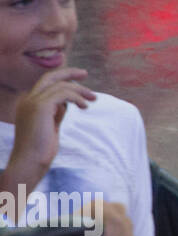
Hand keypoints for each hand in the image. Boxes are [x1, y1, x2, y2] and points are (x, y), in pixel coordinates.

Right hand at [8, 68, 96, 188]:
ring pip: (61, 86)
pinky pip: (64, 93)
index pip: (46, 83)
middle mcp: (27, 100)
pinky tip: (84, 106)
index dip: (62, 78)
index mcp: (27, 104)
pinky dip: (77, 97)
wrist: (29, 162)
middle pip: (49, 77)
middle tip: (85, 73)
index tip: (79, 79)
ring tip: (92, 99)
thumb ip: (56, 112)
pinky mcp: (40, 107)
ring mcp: (32, 102)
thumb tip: (67, 102)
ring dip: (80, 90)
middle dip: (68, 72)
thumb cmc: (40, 149)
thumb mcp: (50, 126)